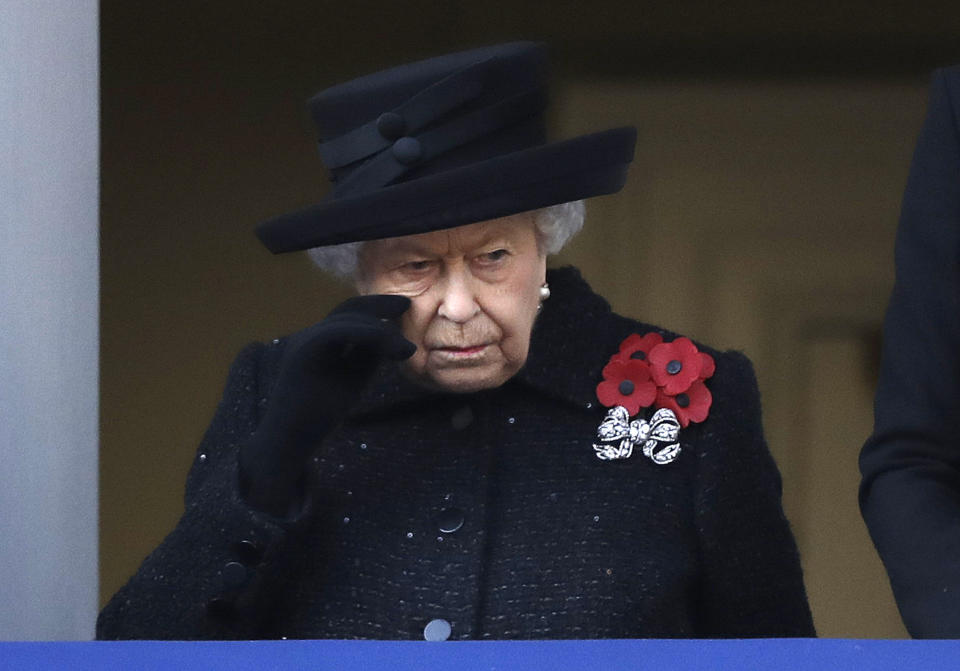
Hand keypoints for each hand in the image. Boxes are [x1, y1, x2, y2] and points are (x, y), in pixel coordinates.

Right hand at [239, 294, 413, 514]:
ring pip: (345, 319)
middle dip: (380, 305)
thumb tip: (392, 336)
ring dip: (379, 330)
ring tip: (404, 349)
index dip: (377, 307)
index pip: (350, 314)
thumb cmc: (320, 415)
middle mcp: (310, 335)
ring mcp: (304, 341)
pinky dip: (365, 334)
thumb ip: (370, 356)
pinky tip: (386, 343)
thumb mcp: (355, 379)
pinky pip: (336, 333)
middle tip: (408, 306)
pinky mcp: (302, 352)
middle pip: (348, 309)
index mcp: (321, 341)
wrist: (291, 441)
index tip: (404, 307)